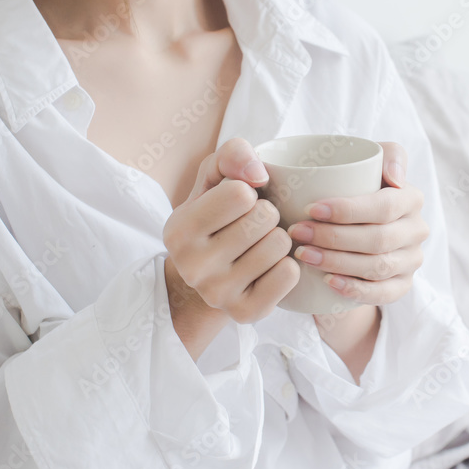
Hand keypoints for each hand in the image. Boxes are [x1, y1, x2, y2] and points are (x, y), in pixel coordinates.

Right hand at [162, 138, 298, 358]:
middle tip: (251, 227)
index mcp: (179, 229)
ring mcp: (218, 294)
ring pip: (280, 245)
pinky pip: (289, 274)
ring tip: (259, 246)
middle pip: (265, 218)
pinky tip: (268, 268)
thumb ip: (231, 155)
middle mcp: (193, 266)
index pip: (240, 193)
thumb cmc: (216, 217)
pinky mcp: (245, 313)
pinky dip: (287, 265)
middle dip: (267, 215)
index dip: (248, 192)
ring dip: (278, 239)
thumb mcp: (213, 179)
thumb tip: (259, 173)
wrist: (207, 279)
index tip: (238, 205)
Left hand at [286, 141, 429, 305]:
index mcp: (412, 198)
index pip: (385, 207)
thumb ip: (387, 154)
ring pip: (378, 267)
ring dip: (337, 263)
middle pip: (378, 240)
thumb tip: (395, 178)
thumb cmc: (355, 188)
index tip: (311, 209)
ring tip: (304, 254)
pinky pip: (383, 293)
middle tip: (298, 232)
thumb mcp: (367, 164)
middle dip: (334, 238)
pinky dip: (355, 290)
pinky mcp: (403, 284)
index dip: (348, 211)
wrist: (357, 226)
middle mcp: (417, 230)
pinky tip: (329, 282)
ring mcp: (412, 260)